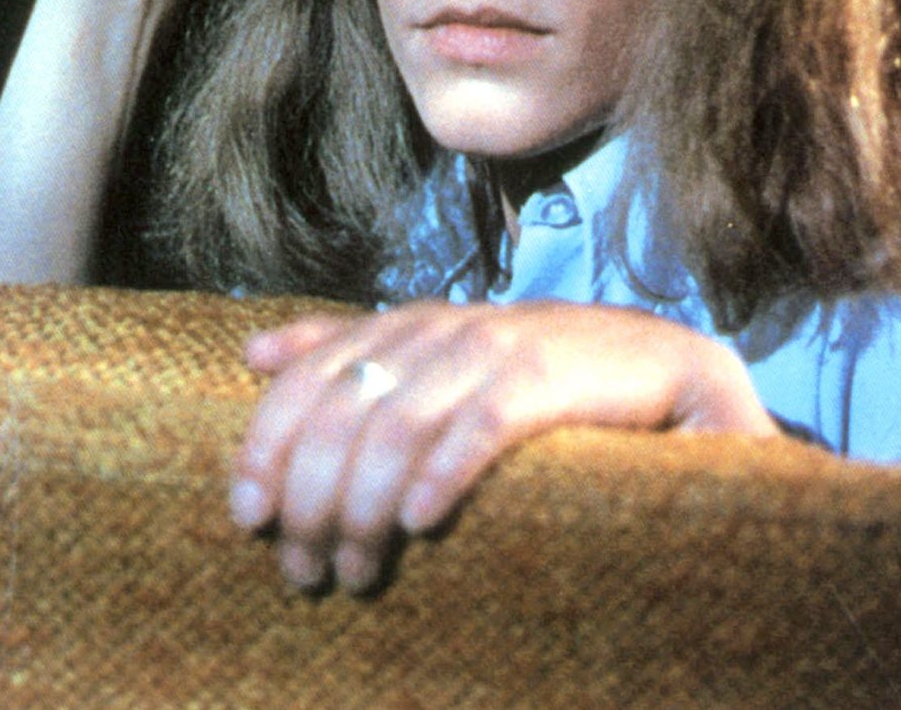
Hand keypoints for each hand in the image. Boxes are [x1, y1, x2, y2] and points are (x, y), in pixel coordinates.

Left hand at [228, 300, 776, 593]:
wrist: (654, 363)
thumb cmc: (530, 376)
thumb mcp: (432, 356)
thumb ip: (347, 350)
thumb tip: (250, 353)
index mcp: (401, 328)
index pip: (306, 380)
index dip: (265, 445)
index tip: (247, 516)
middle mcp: (436, 332)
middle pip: (340, 414)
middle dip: (310, 500)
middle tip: (304, 571)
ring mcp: (490, 350)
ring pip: (396, 427)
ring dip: (364, 509)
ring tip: (356, 572)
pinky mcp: (544, 380)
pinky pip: (478, 426)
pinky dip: (443, 474)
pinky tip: (420, 522)